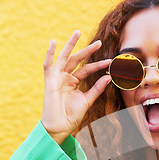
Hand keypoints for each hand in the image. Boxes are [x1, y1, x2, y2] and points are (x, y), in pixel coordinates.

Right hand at [41, 30, 111, 144]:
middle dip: (87, 50)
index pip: (87, 69)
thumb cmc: (72, 115)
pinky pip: (48, 65)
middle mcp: (64, 77)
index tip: (110, 61)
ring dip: (70, 45)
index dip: (98, 65)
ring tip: (77, 32)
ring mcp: (56, 78)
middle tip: (99, 42)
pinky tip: (53, 42)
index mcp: (73, 82)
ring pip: (64, 58)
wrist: (61, 127)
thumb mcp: (87, 100)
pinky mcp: (49, 82)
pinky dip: (49, 53)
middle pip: (77, 60)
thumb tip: (108, 77)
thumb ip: (97, 88)